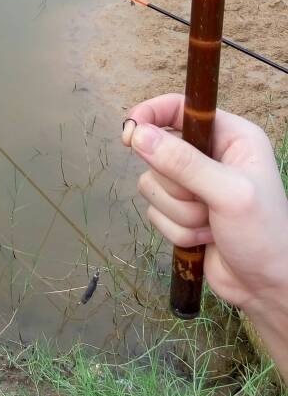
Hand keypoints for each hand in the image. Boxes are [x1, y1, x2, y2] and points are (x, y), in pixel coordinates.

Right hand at [123, 94, 287, 314]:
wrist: (267, 288)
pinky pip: (155, 211)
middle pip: (158, 151)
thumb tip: (138, 135)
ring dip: (178, 212)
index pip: (178, 108)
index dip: (150, 115)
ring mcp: (194, 183)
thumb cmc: (264, 235)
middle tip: (206, 202)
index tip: (130, 133)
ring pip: (153, 184)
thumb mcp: (228, 193)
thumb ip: (183, 162)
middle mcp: (210, 154)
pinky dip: (176, 229)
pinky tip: (204, 238)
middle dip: (177, 185)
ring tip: (210, 223)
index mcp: (231, 136)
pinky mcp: (181, 210)